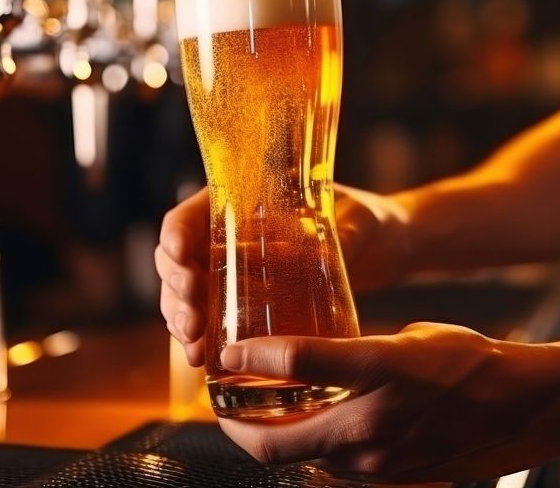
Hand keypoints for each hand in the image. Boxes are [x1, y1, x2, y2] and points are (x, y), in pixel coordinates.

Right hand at [156, 185, 411, 366]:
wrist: (383, 245)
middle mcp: (226, 235)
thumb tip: (308, 250)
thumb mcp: (353, 220)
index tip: (180, 254)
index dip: (176, 235)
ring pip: (185, 296)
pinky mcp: (247, 304)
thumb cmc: (365, 218)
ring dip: (181, 321)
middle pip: (177, 261)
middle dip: (176, 292)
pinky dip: (201, 339)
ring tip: (194, 348)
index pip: (189, 215)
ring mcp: (233, 272)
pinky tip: (200, 359)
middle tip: (192, 318)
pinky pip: (210, 320)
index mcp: (240, 200)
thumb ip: (335, 232)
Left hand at [215, 323, 559, 482]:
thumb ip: (356, 350)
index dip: (249, 355)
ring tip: (253, 417)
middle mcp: (370, 422)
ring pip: (299, 461)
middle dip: (234, 427)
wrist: (521, 409)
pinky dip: (307, 450)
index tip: (227, 350)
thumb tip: (311, 352)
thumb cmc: (470, 359)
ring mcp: (377, 460)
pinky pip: (331, 468)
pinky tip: (305, 430)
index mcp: (378, 369)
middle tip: (220, 405)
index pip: (295, 362)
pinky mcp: (388, 477)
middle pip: (275, 441)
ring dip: (269, 441)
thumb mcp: (409, 335)